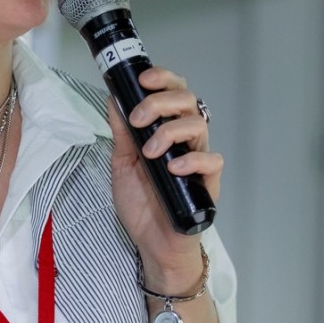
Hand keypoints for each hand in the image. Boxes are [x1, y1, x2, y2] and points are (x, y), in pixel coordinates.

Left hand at [107, 65, 222, 288]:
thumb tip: (113, 99)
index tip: (142, 80)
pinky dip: (192, 159)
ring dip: (170, 131)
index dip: (162, 79)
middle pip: (187, 100)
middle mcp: (185, 140)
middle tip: (138, 118)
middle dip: (160, 101)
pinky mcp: (207, 182)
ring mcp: (197, 159)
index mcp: (166, 130)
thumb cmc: (142, 205)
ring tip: (149, 152)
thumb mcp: (122, 164)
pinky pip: (211, 160)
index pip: (173, 92)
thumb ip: (121, 133)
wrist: (152, 244)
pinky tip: (173, 168)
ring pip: (198, 124)